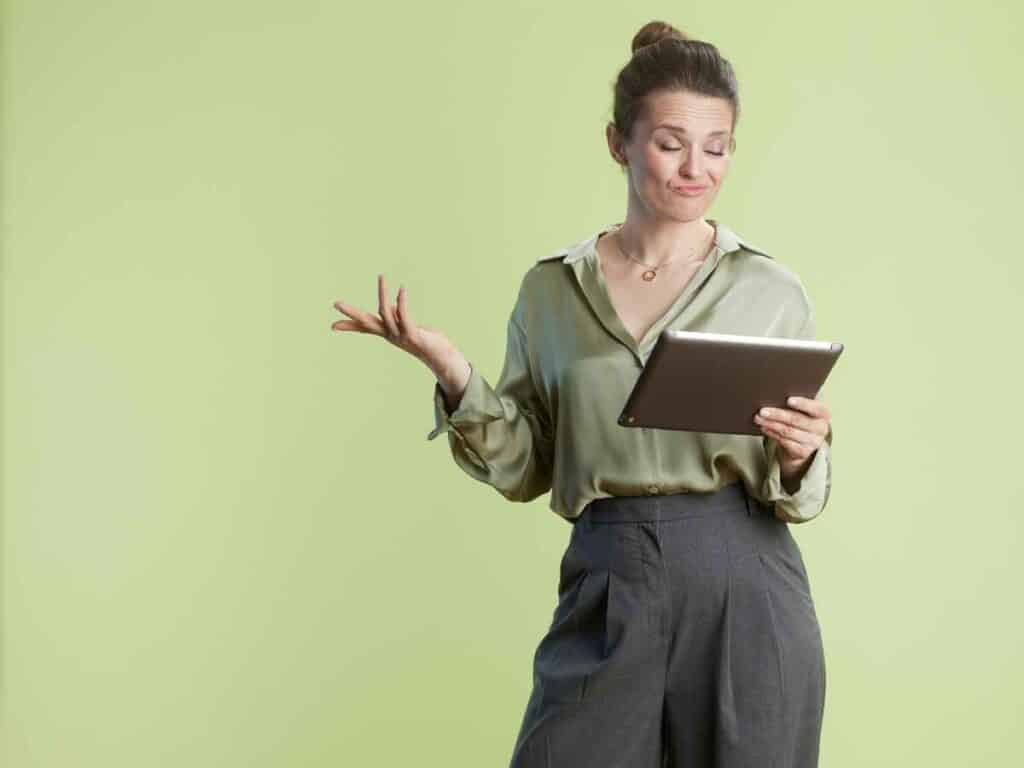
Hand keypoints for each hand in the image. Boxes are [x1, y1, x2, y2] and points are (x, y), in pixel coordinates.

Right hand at [331, 274, 456, 374]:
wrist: (442, 358)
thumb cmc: (425, 340)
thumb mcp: (408, 326)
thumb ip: (397, 317)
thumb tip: (390, 306)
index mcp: (387, 333)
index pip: (364, 328)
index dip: (349, 325)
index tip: (332, 326)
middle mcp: (391, 335)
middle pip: (367, 323)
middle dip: (351, 313)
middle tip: (336, 303)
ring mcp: (401, 336)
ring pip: (386, 313)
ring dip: (383, 293)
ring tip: (382, 277)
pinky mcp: (413, 335)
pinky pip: (405, 316)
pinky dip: (402, 302)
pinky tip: (402, 289)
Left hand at [753, 396, 830, 486]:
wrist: (804, 443)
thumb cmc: (801, 419)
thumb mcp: (803, 410)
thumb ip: (795, 402)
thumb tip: (775, 394)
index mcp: (823, 414)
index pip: (817, 408)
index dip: (803, 404)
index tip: (788, 400)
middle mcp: (821, 428)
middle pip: (797, 420)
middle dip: (778, 414)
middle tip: (762, 410)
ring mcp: (813, 442)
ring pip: (788, 431)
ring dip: (771, 424)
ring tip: (758, 418)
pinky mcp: (803, 452)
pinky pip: (785, 442)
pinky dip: (772, 434)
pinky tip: (764, 428)